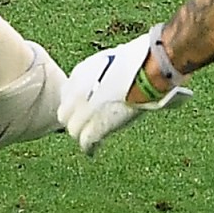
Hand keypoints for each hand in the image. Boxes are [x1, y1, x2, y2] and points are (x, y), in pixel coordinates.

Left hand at [59, 28, 190, 156]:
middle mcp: (76, 91)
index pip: (67, 94)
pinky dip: (90, 147)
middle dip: (74, 120)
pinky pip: (86, 142)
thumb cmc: (143, 61)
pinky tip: (93, 151)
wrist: (148, 71)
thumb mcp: (117, 61)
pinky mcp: (96, 126)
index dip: (76, 104)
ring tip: (91, 139)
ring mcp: (84, 110)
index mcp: (82, 73)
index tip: (83, 108)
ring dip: (82, 134)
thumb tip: (118, 78)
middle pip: (65, 114)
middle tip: (86, 125)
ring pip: (73, 130)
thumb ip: (110, 73)